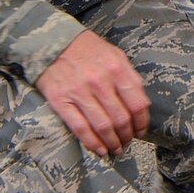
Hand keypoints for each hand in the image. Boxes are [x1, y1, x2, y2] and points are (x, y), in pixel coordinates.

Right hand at [35, 30, 149, 157]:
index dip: (141, 122)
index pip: (137, 104)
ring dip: (113, 142)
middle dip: (127, 135)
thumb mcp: (114, 54)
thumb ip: (129, 77)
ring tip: (116, 148)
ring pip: (103, 127)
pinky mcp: (61, 101)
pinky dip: (93, 143)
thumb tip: (140, 104)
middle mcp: (100, 81)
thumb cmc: (87, 49)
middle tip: (127, 142)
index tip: (140, 131)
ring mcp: (79, 92)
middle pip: (121, 119)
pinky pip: (81, 128)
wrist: (52, 43)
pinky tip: (100, 149)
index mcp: (116, 69)